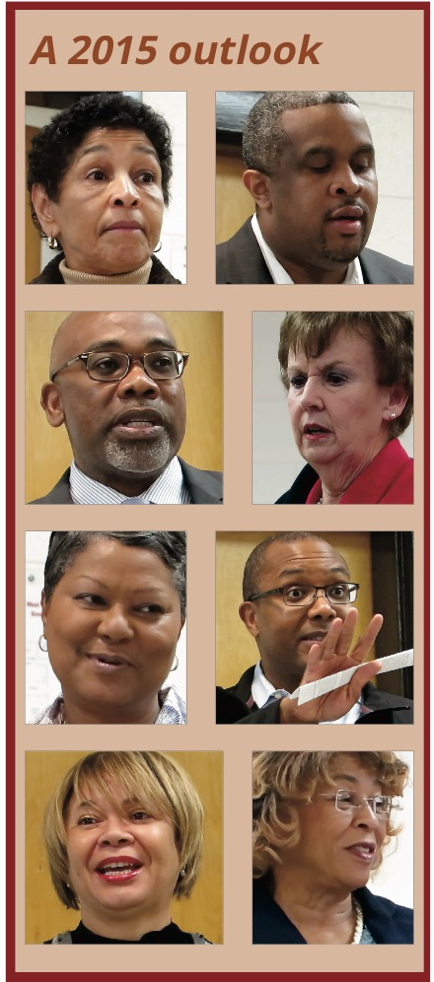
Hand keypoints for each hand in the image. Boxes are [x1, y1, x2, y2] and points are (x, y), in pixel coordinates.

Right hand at [279, 608, 383, 723]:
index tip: (378, 618)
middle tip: (354, 611)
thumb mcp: (352, 695)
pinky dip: (315, 654)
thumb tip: (377, 663)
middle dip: (350, 625)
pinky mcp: (311, 672)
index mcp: (350, 665)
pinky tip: (317, 647)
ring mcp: (324, 664)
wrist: (313, 714)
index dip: (370, 632)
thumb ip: (361, 678)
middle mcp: (338, 660)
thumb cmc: (332, 704)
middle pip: (345, 640)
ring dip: (333, 634)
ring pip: (329, 645)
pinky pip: (313, 661)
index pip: (362, 646)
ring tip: (338, 622)